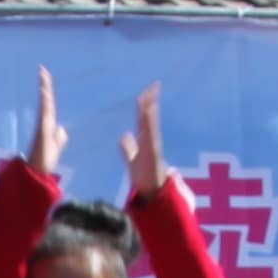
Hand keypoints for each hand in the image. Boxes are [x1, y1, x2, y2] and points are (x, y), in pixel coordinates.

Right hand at [28, 69, 66, 180]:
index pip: (49, 103)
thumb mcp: (56, 145)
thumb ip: (59, 137)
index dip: (47, 90)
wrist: (38, 171)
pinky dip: (45, 102)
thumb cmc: (46, 160)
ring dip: (45, 89)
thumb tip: (61, 129)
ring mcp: (43, 125)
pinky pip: (44, 113)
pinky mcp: (42, 130)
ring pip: (45, 104)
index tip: (45, 75)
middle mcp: (45, 122)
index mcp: (49, 124)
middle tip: (42, 69)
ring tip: (43, 75)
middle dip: (45, 84)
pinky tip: (44, 92)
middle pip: (47, 99)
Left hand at [124, 83, 171, 202]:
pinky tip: (149, 112)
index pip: (143, 119)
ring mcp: (152, 144)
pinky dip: (151, 122)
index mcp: (145, 140)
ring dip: (151, 108)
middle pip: (149, 117)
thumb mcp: (132, 159)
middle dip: (151, 101)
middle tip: (154, 85)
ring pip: (151, 122)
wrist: (150, 191)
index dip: (143, 106)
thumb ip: (128, 148)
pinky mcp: (153, 151)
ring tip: (152, 94)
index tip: (145, 92)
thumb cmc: (143, 176)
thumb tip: (124, 137)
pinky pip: (152, 133)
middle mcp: (150, 139)